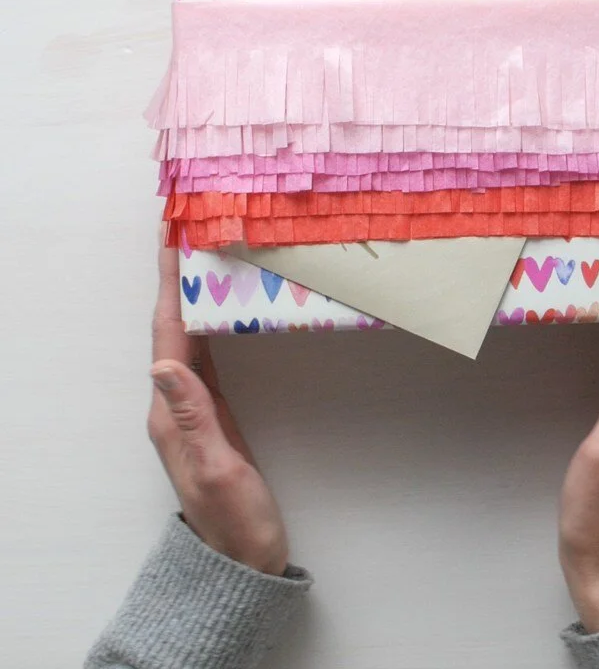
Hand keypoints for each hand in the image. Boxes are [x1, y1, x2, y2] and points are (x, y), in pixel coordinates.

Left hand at [148, 246, 288, 575]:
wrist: (244, 558)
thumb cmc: (235, 519)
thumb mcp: (217, 468)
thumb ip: (192, 417)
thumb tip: (163, 366)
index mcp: (169, 414)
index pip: (167, 337)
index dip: (169, 288)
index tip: (171, 242)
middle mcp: (173, 405)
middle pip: (172, 329)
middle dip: (176, 279)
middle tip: (187, 232)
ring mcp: (192, 409)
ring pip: (188, 338)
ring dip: (190, 295)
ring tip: (200, 255)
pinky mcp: (213, 413)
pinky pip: (206, 355)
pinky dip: (208, 323)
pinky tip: (218, 306)